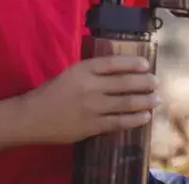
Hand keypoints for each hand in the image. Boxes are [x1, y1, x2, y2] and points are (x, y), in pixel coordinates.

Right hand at [21, 55, 159, 143]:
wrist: (32, 118)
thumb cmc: (50, 93)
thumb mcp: (69, 74)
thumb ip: (91, 73)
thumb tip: (118, 72)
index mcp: (82, 70)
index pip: (113, 63)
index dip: (132, 63)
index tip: (146, 64)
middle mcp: (90, 86)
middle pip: (125, 82)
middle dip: (144, 82)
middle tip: (156, 83)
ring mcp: (92, 107)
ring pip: (126, 102)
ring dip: (145, 101)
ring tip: (156, 99)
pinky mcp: (92, 125)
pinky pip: (119, 122)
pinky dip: (135, 119)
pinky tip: (145, 117)